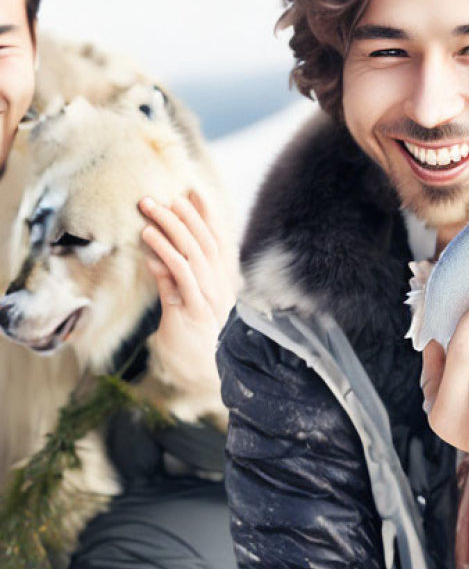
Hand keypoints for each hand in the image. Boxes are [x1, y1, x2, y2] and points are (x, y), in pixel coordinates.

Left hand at [139, 190, 235, 394]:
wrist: (211, 376)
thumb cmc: (198, 344)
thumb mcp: (186, 308)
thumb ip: (175, 283)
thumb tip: (156, 259)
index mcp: (221, 281)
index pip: (216, 239)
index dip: (205, 214)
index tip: (191, 191)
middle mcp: (219, 284)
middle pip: (204, 240)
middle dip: (184, 214)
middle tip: (161, 195)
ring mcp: (209, 296)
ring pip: (192, 252)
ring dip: (171, 228)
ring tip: (150, 210)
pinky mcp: (194, 310)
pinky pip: (180, 277)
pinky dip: (165, 256)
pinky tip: (148, 243)